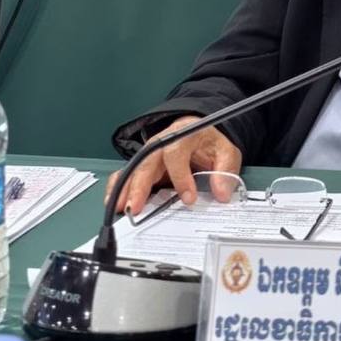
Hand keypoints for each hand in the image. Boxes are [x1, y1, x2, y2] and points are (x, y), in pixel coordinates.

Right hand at [105, 115, 242, 214]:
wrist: (201, 132)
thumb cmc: (210, 142)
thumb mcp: (225, 152)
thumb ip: (225, 171)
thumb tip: (222, 194)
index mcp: (183, 134)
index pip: (175, 152)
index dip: (180, 176)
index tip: (189, 198)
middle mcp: (162, 141)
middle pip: (146, 161)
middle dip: (140, 185)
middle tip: (136, 208)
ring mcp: (150, 153)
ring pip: (133, 168)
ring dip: (124, 188)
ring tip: (119, 208)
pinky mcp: (145, 165)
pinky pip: (128, 173)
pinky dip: (120, 187)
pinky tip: (115, 203)